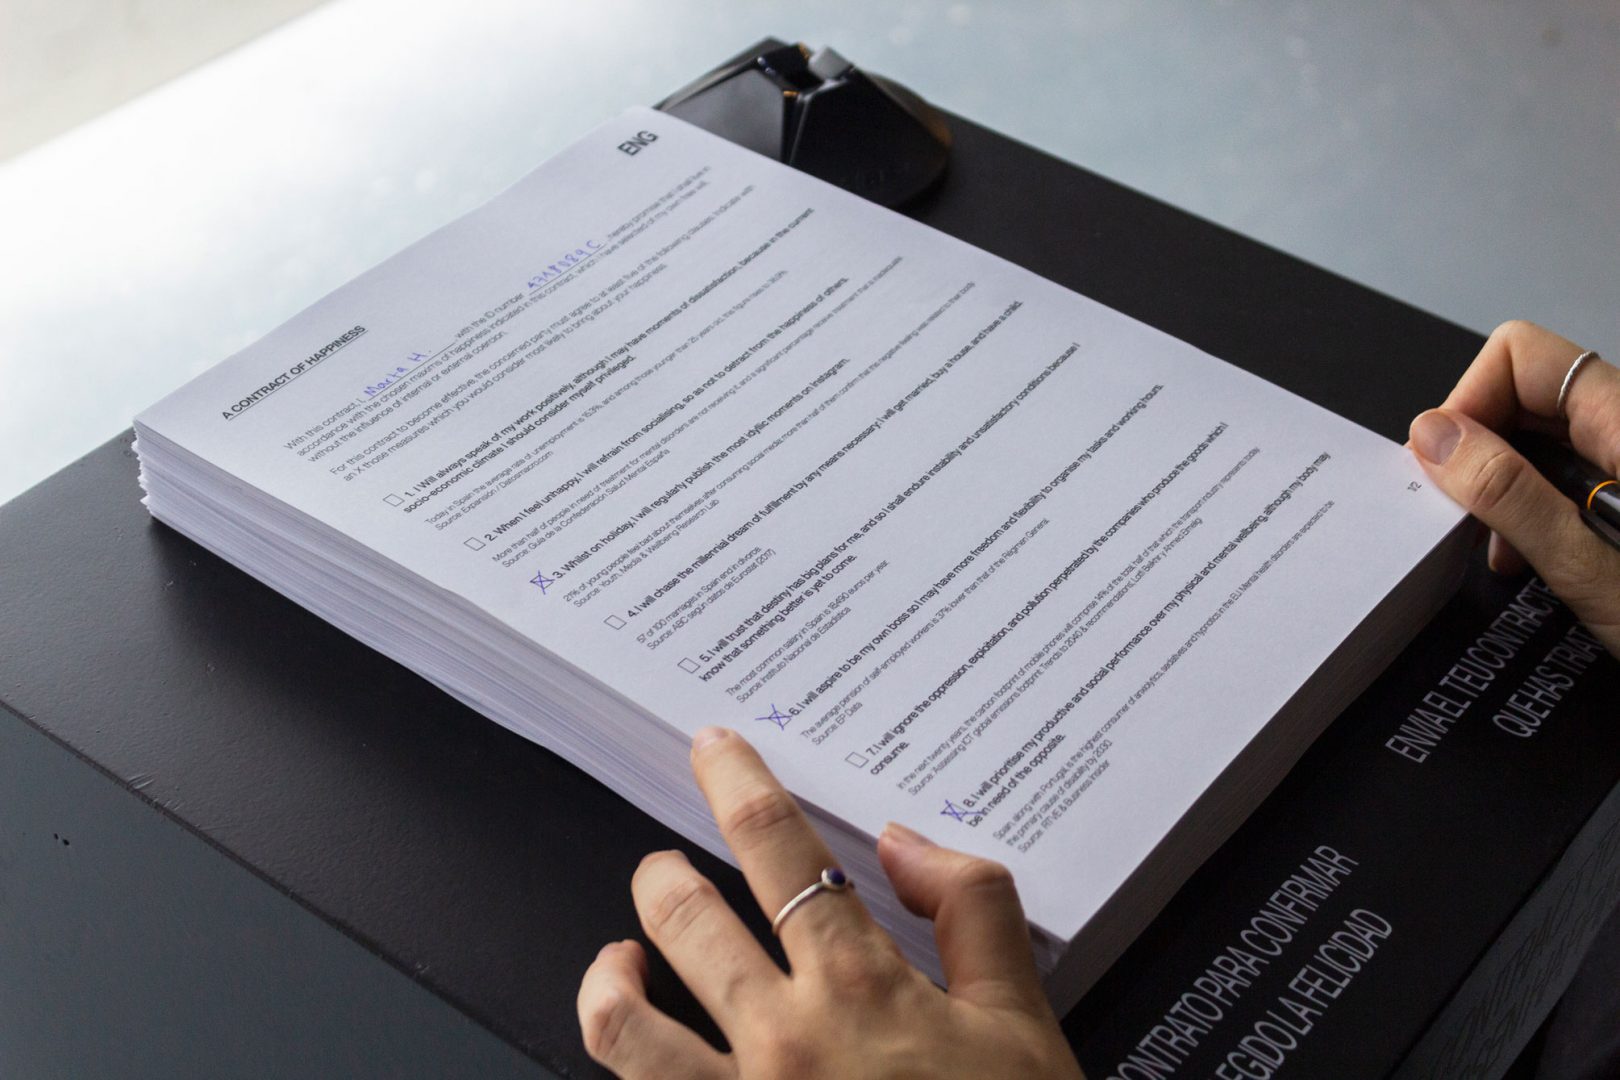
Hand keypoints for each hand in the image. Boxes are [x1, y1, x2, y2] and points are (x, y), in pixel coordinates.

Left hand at [577, 727, 1084, 1078]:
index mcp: (858, 989)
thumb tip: (909, 842)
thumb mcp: (1025, 1025)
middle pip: (683, 918)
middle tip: (663, 863)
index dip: (738, 782)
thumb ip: (974, 912)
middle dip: (663, 872)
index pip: (780, 849)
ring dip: (611, 974)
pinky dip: (624, 1069)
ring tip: (619, 957)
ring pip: (624, 1023)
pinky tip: (639, 1062)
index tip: (714, 750)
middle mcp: (781, 1043)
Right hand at [1408, 320, 1619, 656]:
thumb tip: (1434, 435)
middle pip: (1529, 389)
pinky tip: (1530, 557)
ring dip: (1502, 481)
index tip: (1447, 468)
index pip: (1521, 354)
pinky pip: (1571, 471)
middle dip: (1479, 444)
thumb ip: (1510, 495)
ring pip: (1545, 433)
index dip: (1471, 400)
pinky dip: (1534, 504)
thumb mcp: (1591, 570)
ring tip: (1496, 548)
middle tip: (1462, 514)